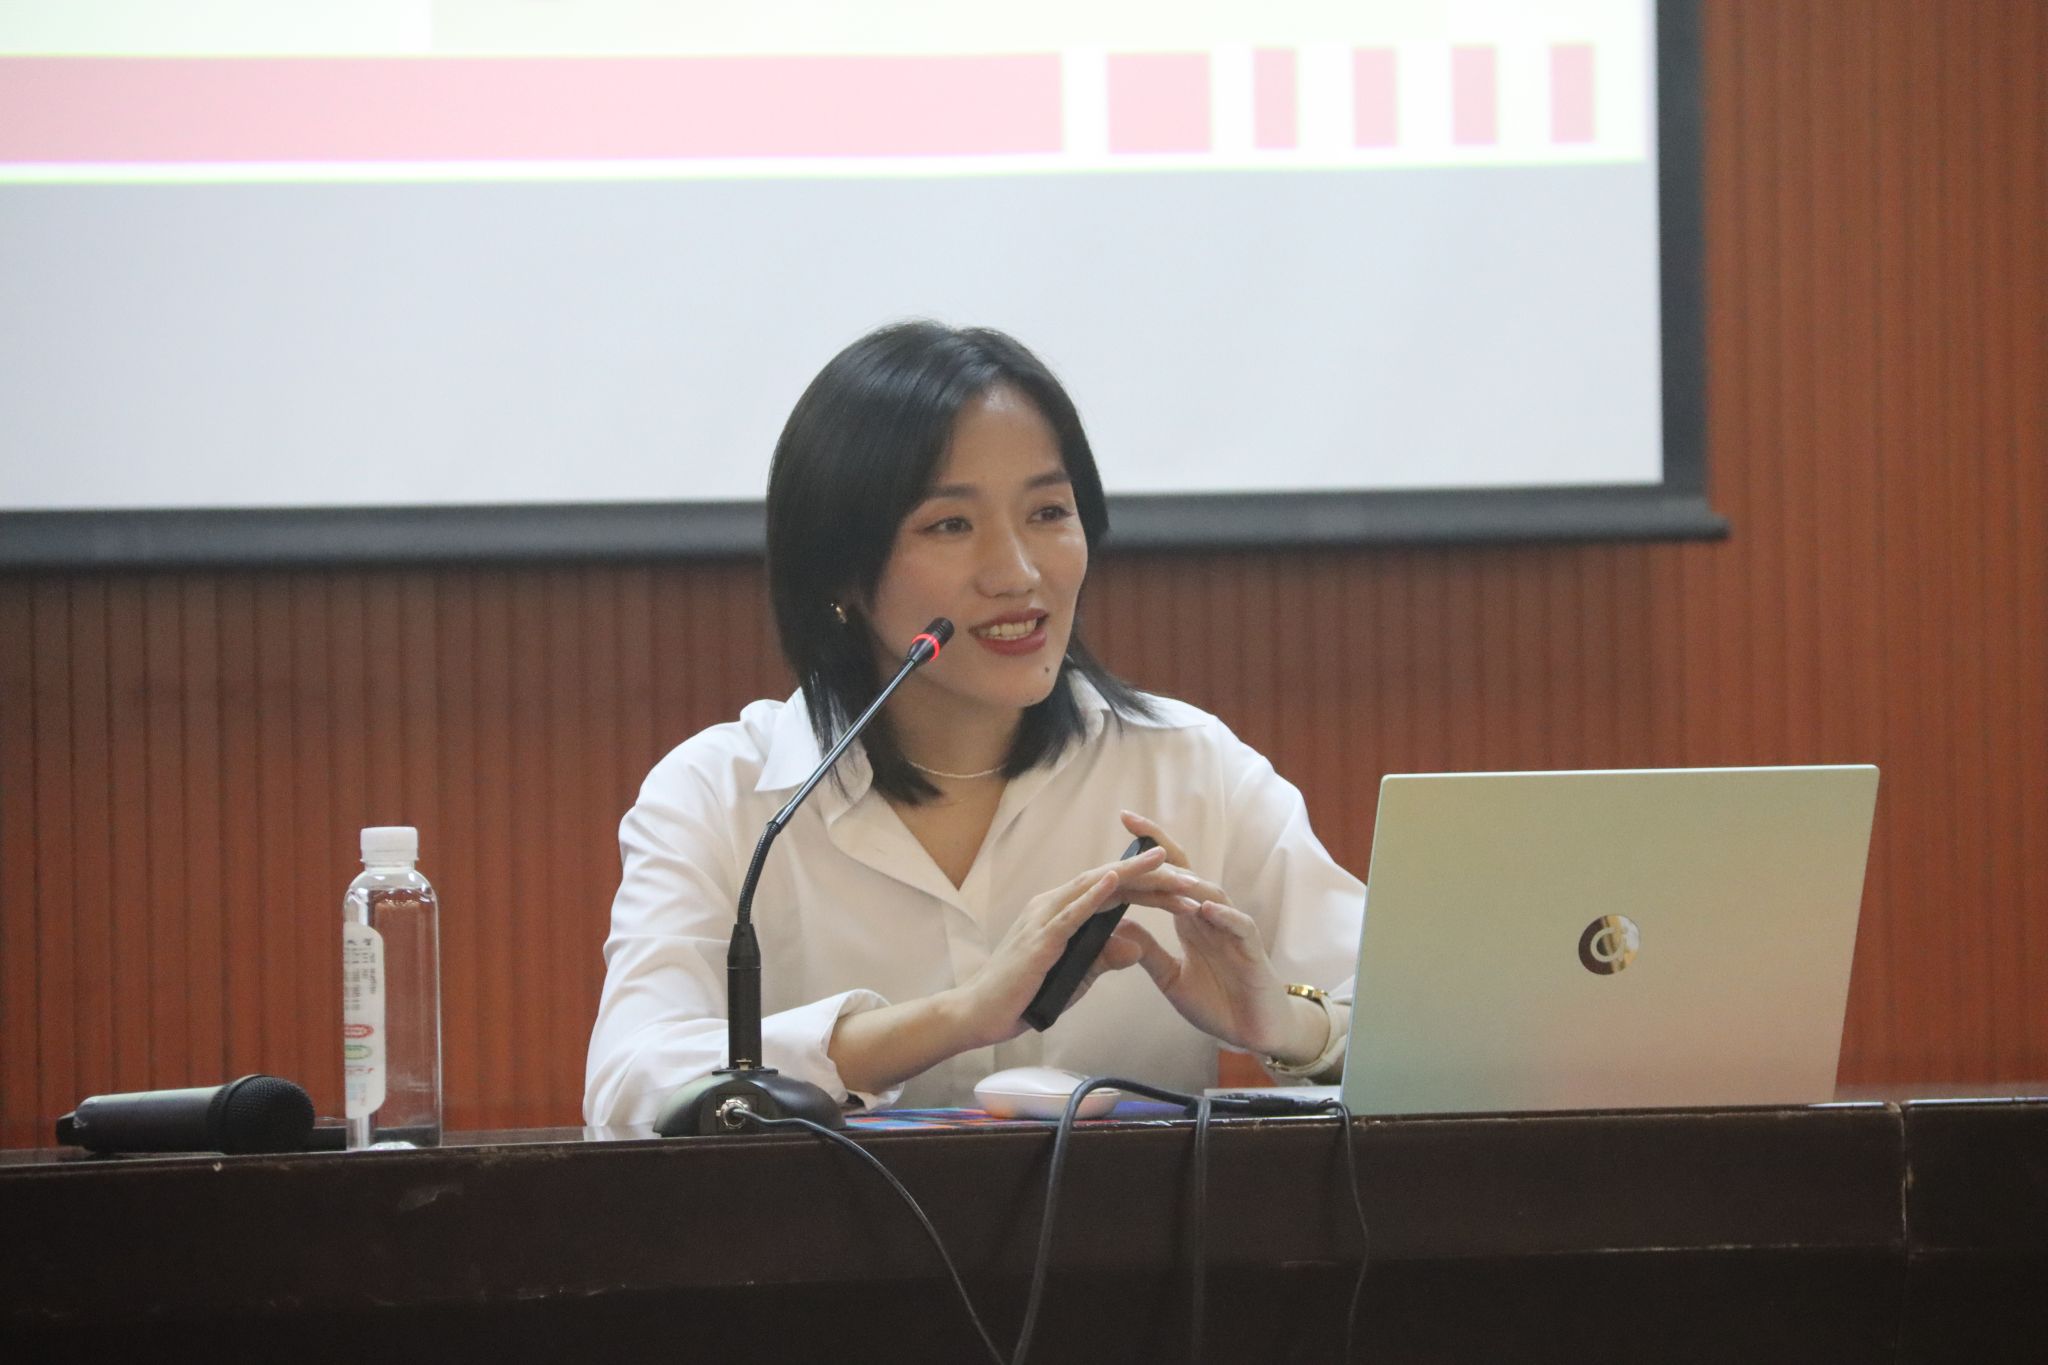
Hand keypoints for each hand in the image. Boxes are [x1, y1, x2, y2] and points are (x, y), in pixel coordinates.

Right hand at [950, 842, 1169, 1046]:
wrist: (978, 1015)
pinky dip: (1092, 896)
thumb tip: (1136, 945)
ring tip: (1164, 862)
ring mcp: (1042, 920)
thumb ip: (1104, 958)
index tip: (1184, 889)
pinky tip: (1115, 881)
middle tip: (1189, 873)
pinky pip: (1069, 914)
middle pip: (1108, 882)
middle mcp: (1051, 906)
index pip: (1112, 893)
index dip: (1149, 888)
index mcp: (1060, 912)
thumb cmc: (1024, 996)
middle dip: (1150, 877)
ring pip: (1093, 888)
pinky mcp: (1038, 941)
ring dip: (1131, 875)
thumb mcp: (1077, 976)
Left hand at [1106, 811, 1329, 1064]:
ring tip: (1161, 869)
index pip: (1167, 874)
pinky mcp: (1252, 951)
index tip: (1122, 821)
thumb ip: (1147, 950)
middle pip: (1187, 871)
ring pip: (1212, 893)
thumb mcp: (1170, 977)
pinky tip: (1204, 908)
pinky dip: (1224, 916)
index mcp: (1190, 919)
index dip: (1147, 850)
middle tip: (1132, 822)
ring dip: (1188, 880)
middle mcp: (1211, 917)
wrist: (1255, 1032)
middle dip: (1160, 846)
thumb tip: (1113, 925)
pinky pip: (1240, 926)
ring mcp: (1233, 931)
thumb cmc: (1218, 1002)